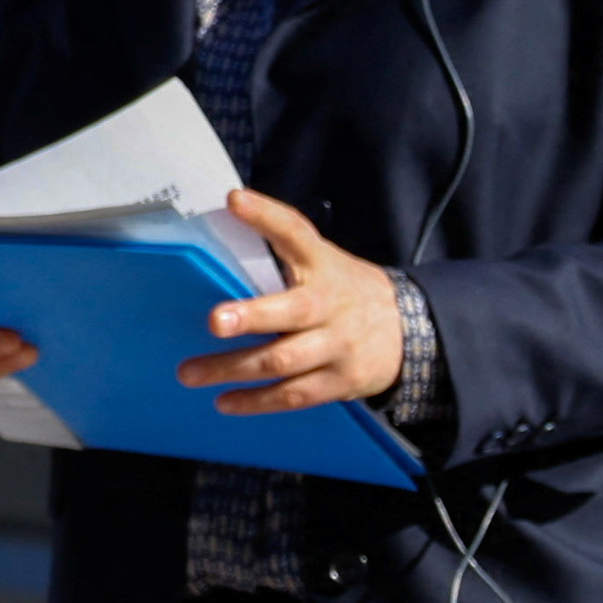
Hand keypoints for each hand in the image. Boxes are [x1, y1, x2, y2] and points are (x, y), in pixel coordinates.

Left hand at [182, 190, 406, 415]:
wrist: (411, 330)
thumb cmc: (344, 292)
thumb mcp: (323, 262)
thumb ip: (281, 251)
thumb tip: (225, 222)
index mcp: (322, 265)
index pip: (296, 233)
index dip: (266, 216)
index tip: (235, 201)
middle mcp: (330, 304)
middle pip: (292, 311)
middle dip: (252, 317)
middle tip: (214, 321)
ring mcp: (338, 346)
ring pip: (284, 360)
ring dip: (234, 368)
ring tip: (191, 373)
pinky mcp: (340, 381)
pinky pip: (294, 394)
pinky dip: (257, 401)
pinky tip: (225, 401)